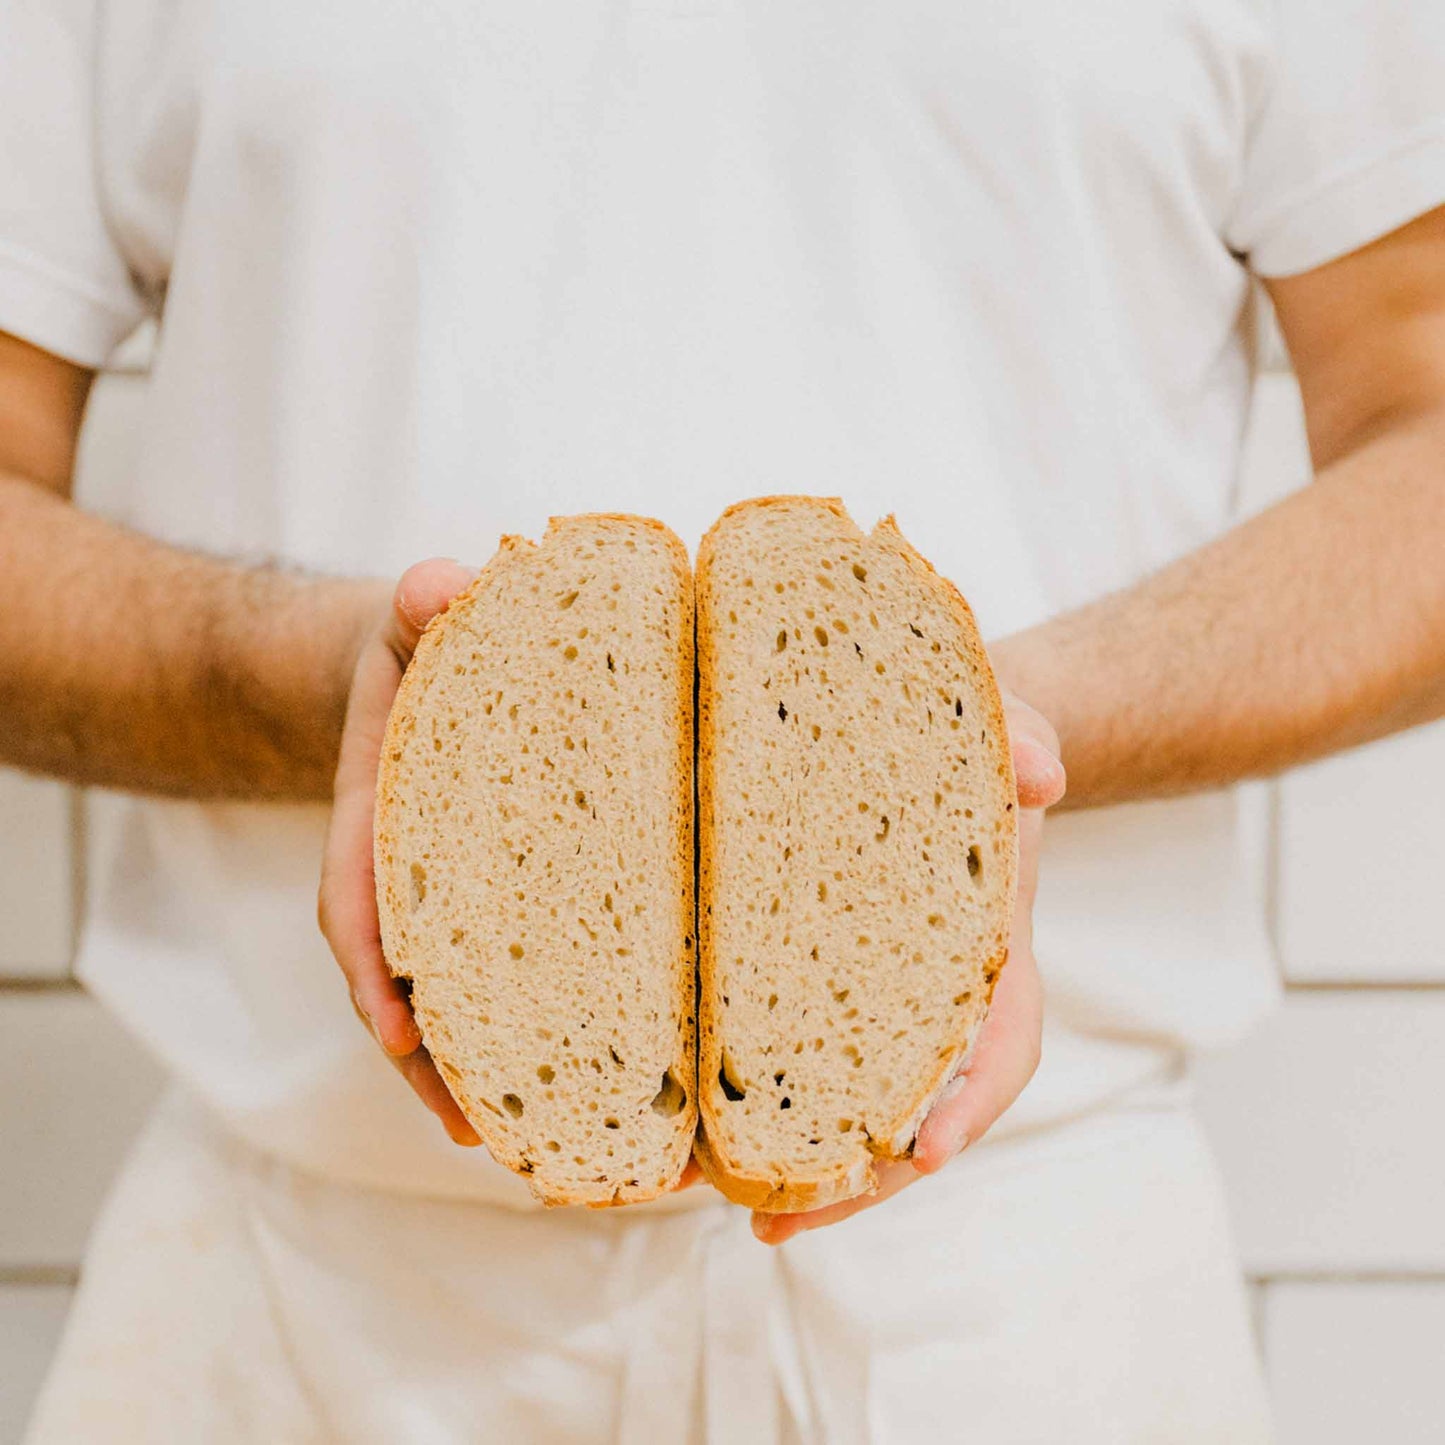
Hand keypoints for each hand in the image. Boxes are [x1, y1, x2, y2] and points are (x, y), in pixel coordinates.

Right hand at [318, 559, 482, 1145]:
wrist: (423, 666)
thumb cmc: (424, 646)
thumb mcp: (415, 616)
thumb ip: (420, 601)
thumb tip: (442, 586)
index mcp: (378, 813)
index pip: (360, 895)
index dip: (375, 963)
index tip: (396, 1028)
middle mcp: (405, 871)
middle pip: (403, 975)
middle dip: (430, 1055)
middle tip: (476, 1128)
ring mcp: (447, 894)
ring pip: (449, 991)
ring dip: (475, 1066)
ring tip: (521, 1142)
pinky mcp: (497, 901)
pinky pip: (500, 968)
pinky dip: (517, 1025)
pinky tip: (564, 1075)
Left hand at [752, 689, 1064, 1243]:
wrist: (927, 742)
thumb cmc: (967, 741)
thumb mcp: (1004, 724)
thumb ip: (1022, 742)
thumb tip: (1040, 778)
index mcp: (990, 949)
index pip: (1001, 1047)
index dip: (969, 1106)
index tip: (925, 1154)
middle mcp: (936, 996)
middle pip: (913, 1112)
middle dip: (857, 1179)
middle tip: (773, 1220)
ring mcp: (876, 999)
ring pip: (847, 1103)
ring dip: (791, 1163)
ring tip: (712, 1201)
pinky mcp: (812, 979)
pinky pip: (788, 1050)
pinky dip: (749, 1097)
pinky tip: (686, 1129)